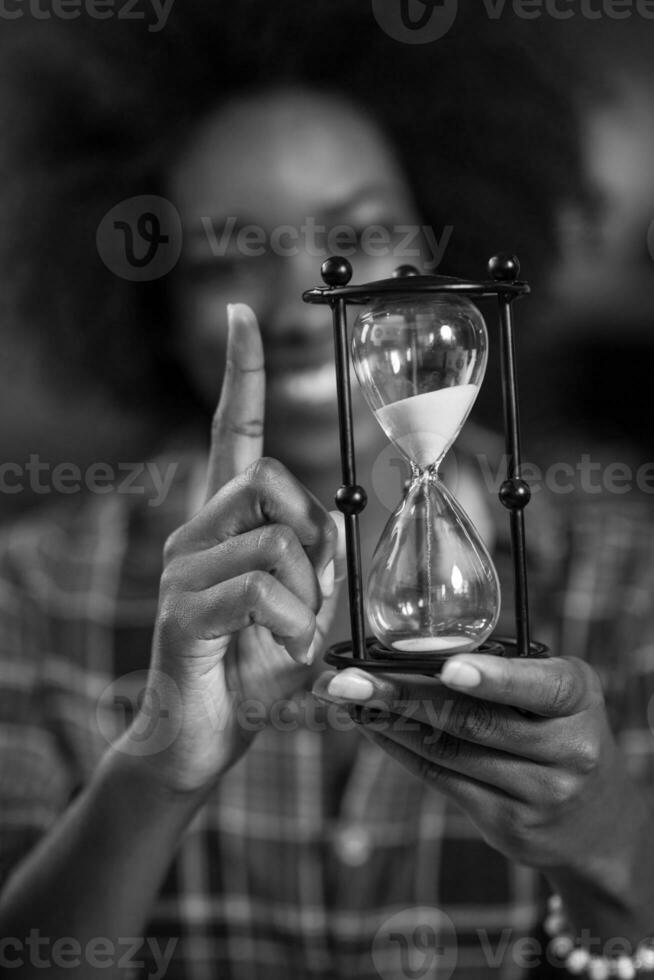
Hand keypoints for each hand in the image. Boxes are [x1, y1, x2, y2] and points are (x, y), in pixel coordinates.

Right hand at [125, 304, 344, 795]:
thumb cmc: (253, 670)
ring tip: (292, 635)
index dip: (240, 373)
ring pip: (275, 539)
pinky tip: (283, 651)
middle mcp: (193, 533)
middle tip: (311, 591)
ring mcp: (182, 569)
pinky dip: (292, 624)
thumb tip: (335, 531)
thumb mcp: (304, 610)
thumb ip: (320, 566)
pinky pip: (261, 588)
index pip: (228, 431)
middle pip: (269, 481)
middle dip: (311, 533)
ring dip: (306, 594)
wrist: (199, 738)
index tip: (242, 314)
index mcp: (222, 525)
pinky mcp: (183, 609)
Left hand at [313, 654, 647, 882]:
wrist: (598, 821)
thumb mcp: (558, 692)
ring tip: (345, 697)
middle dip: (402, 695)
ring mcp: (538, 794)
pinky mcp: (508, 826)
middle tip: (348, 678)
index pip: (537, 687)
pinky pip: (443, 780)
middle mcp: (565, 750)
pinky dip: (401, 749)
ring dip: (388, 721)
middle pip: (473, 721)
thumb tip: (417, 649)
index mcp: (578, 698)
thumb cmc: (563, 729)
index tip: (449, 668)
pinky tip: (373, 725)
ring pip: (449, 752)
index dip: (492, 679)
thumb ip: (507, 672)